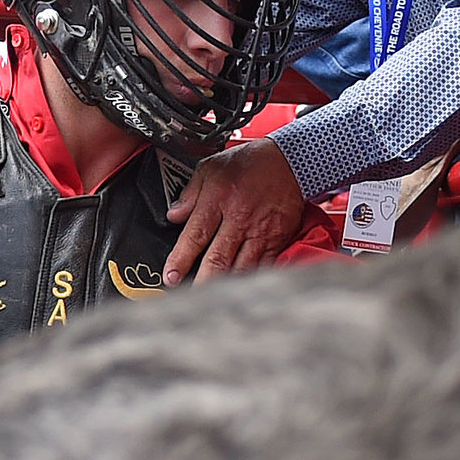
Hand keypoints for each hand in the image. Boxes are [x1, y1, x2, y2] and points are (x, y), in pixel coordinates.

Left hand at [162, 138, 307, 283]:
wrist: (289, 160)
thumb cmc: (249, 163)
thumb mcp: (211, 168)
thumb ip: (190, 193)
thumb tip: (173, 215)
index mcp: (218, 200)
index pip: (195, 236)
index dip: (181, 260)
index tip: (171, 277)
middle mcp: (239, 219)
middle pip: (217, 259)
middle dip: (200, 282)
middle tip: (187, 296)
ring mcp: (260, 232)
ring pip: (240, 268)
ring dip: (225, 286)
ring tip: (210, 299)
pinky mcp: (277, 240)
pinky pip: (262, 266)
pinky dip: (249, 280)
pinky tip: (239, 290)